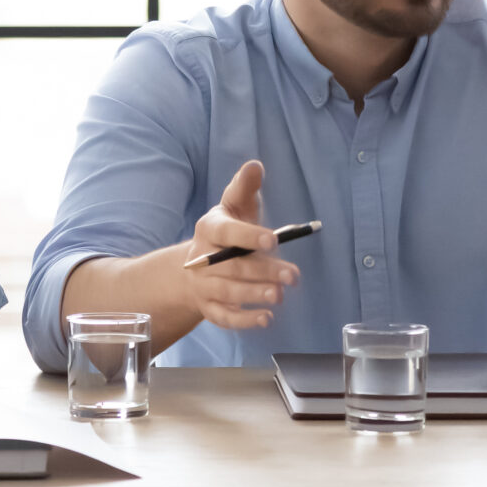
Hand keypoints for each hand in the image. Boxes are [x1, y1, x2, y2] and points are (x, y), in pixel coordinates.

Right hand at [179, 160, 298, 331]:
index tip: (273, 240)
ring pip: (228, 293)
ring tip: (280, 295)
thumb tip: (255, 166)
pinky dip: (244, 321)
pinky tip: (266, 319)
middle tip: (292, 276)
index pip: (226, 232)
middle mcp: (202, 259)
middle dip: (263, 272)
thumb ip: (244, 188)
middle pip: (231, 266)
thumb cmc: (225, 231)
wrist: (194, 267)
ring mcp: (203, 286)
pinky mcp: (209, 309)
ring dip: (255, 295)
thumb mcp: (233, 205)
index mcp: (209, 229)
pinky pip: (224, 318)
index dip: (248, 236)